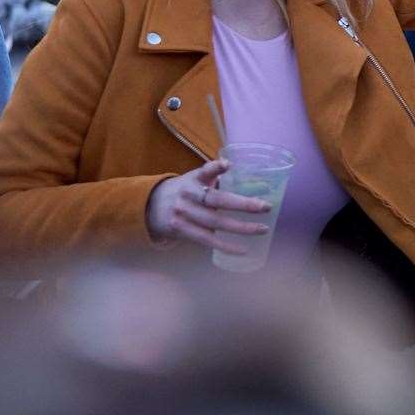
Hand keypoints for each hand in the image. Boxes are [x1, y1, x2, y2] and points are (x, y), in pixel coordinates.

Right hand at [144, 158, 271, 252]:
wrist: (149, 207)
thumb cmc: (183, 191)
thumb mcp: (193, 178)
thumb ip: (214, 177)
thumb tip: (243, 173)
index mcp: (192, 179)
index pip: (204, 171)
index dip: (215, 167)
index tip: (227, 165)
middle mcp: (187, 195)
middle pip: (217, 201)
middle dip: (243, 205)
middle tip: (266, 207)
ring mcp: (182, 214)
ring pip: (215, 222)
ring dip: (241, 228)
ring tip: (263, 229)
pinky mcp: (180, 230)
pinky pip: (206, 240)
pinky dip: (226, 246)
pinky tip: (243, 249)